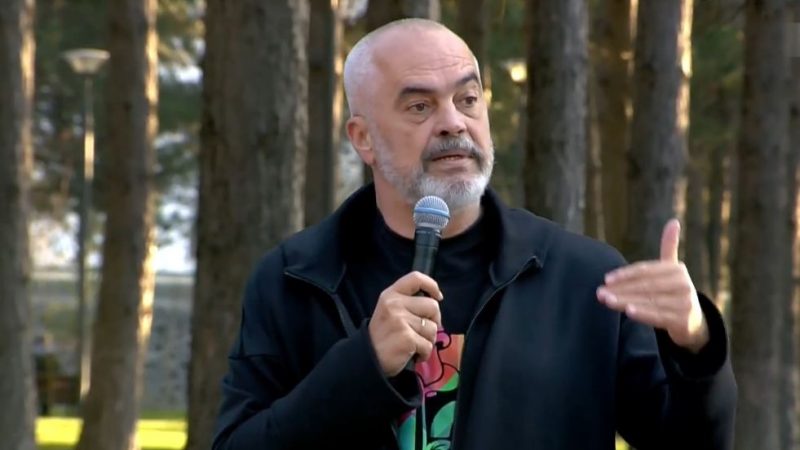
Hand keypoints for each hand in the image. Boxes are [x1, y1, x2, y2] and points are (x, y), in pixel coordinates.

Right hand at [368, 271, 442, 375]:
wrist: (368, 358)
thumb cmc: (383, 335)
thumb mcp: (389, 310)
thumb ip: (408, 302)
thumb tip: (436, 300)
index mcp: (391, 294)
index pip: (416, 278)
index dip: (432, 285)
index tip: (438, 296)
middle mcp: (395, 304)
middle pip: (432, 306)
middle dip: (434, 320)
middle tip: (422, 330)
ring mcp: (401, 321)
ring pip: (433, 328)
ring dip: (428, 340)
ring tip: (413, 344)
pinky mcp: (407, 338)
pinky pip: (428, 345)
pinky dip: (424, 353)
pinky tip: (412, 354)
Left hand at [597, 219, 708, 352]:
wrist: (693, 321)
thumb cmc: (674, 291)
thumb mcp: (671, 270)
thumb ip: (669, 247)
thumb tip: (673, 221)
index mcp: (677, 269)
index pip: (646, 270)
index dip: (625, 274)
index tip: (606, 278)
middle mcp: (683, 284)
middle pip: (645, 286)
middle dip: (621, 289)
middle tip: (600, 292)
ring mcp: (685, 302)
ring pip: (649, 301)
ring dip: (625, 301)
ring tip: (607, 301)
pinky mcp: (684, 319)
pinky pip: (659, 316)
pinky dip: (643, 313)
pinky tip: (628, 312)